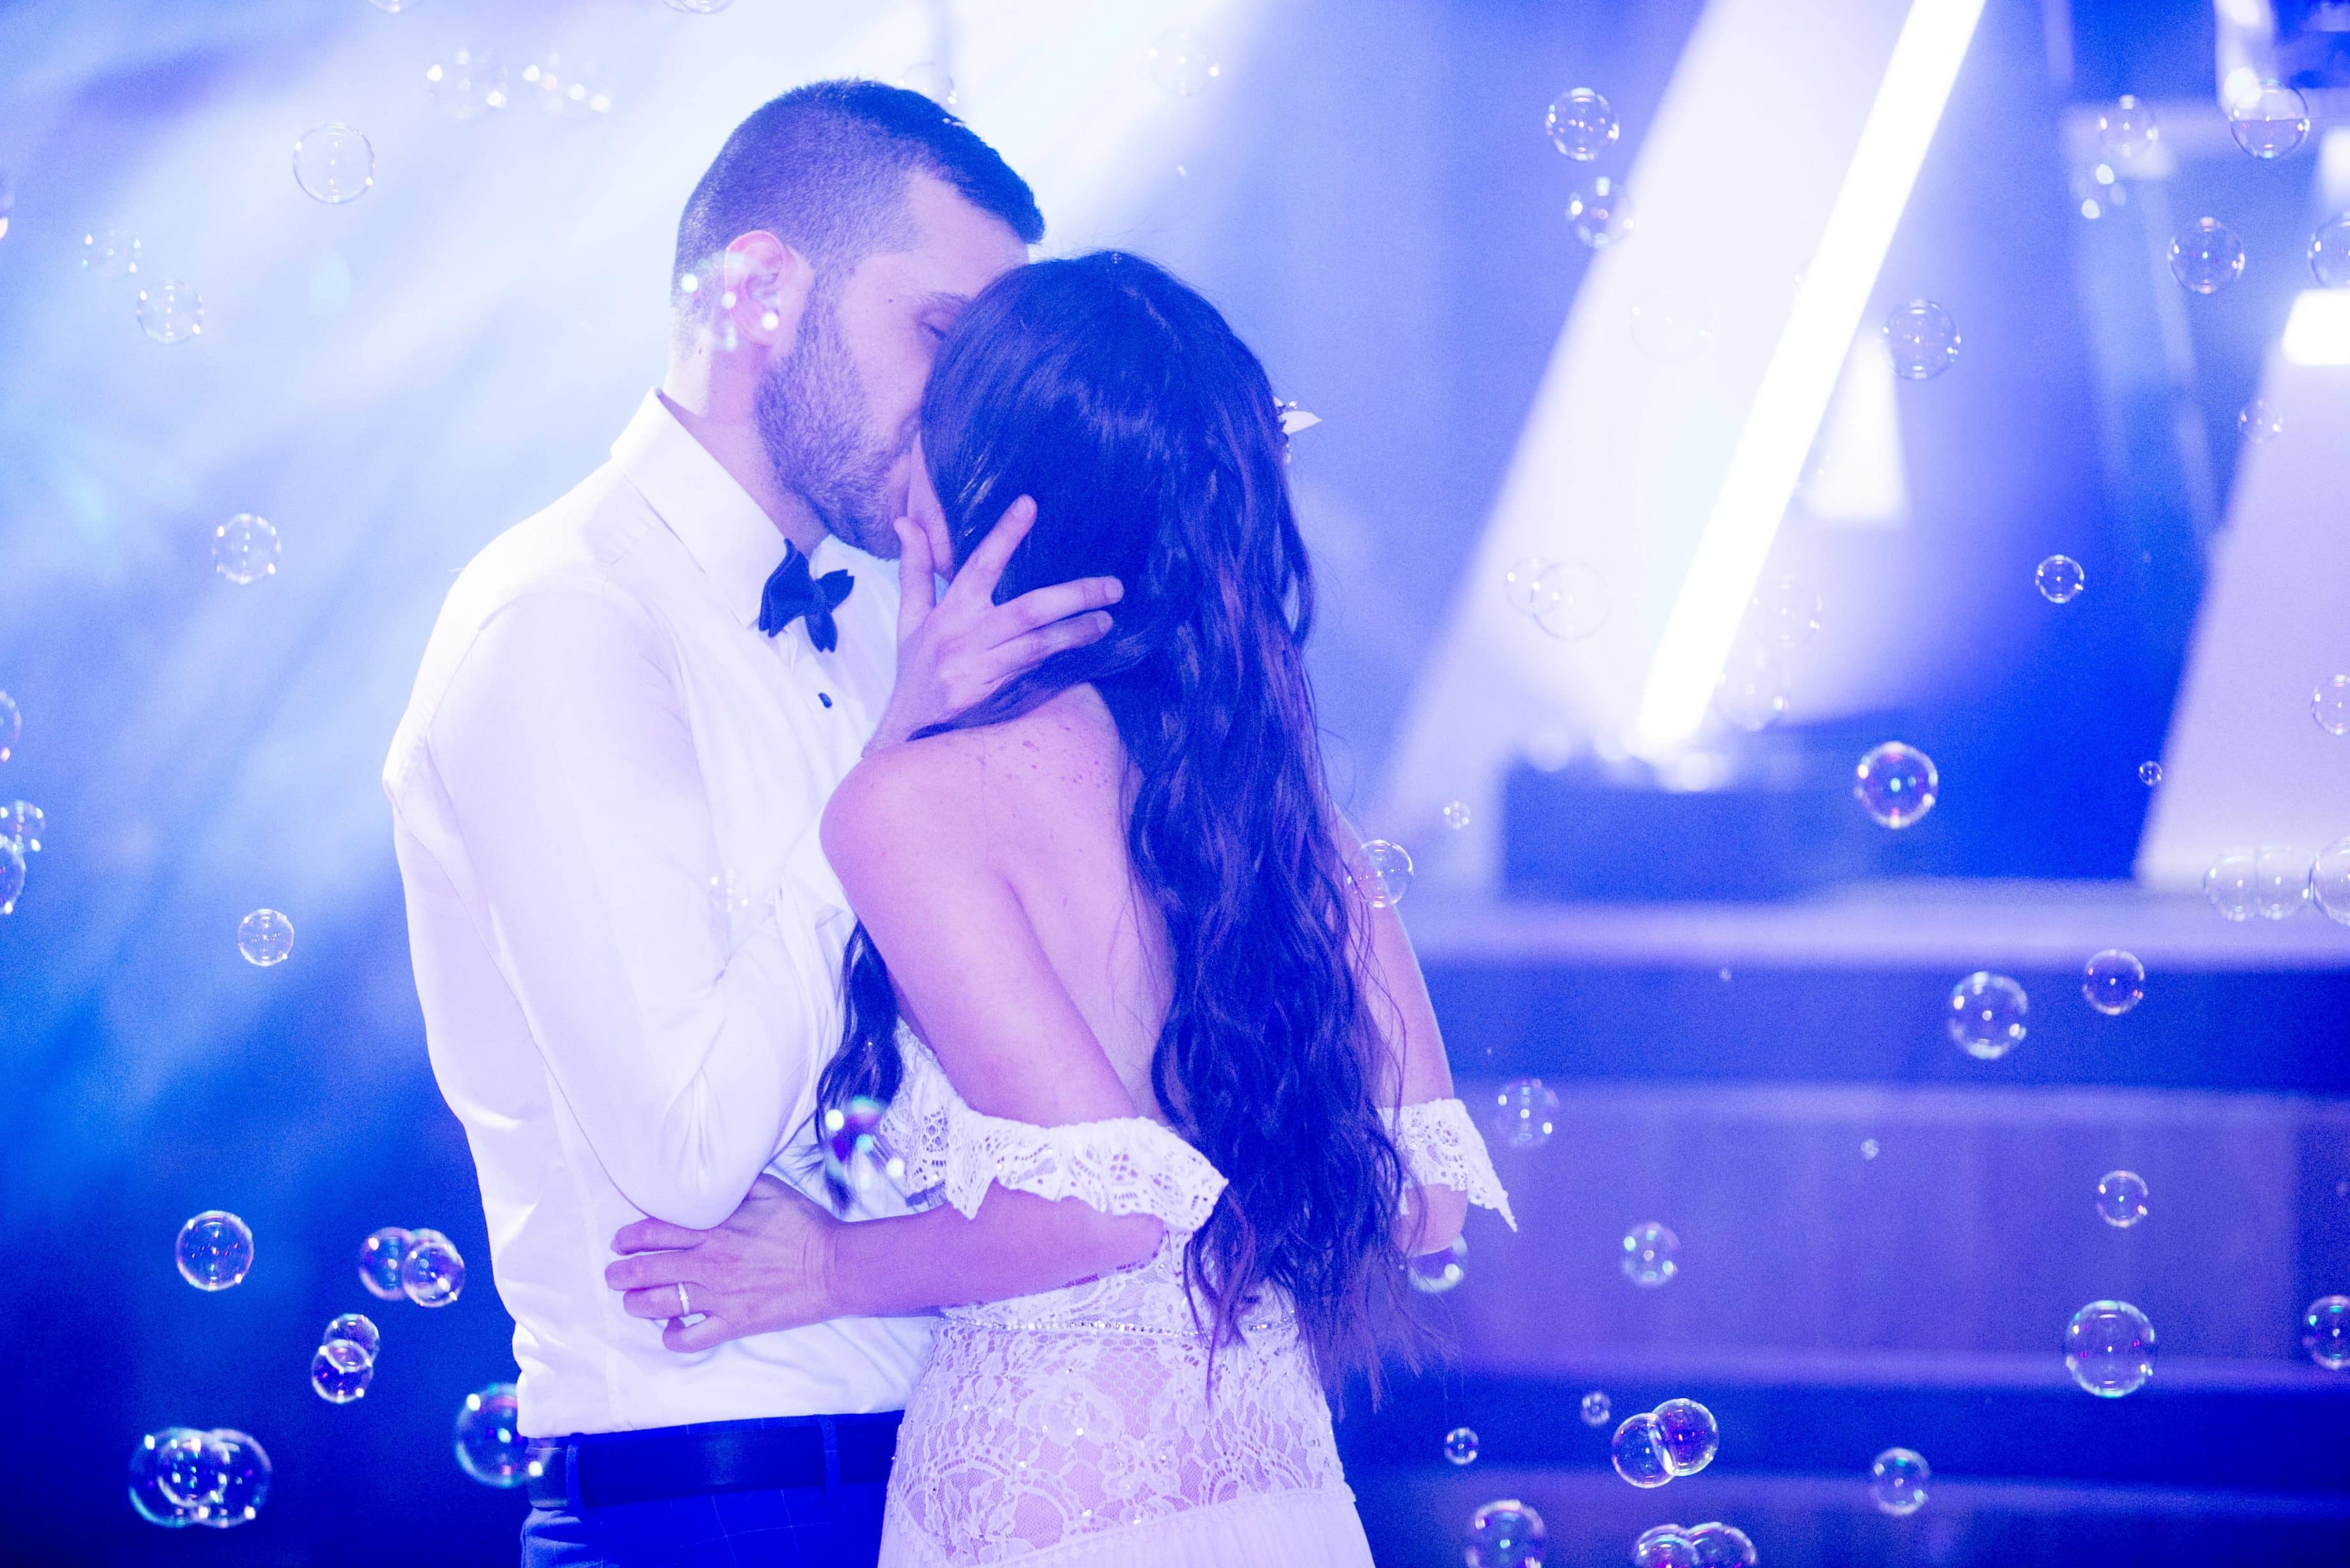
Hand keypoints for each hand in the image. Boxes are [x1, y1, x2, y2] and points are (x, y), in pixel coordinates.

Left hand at [605, 1175, 842, 1351]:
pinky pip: (691, 1339)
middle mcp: (710, 1263)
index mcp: (715, 1229)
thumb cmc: (805, 1226)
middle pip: (647, 1270)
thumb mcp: (771, 1190)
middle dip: (621, 1273)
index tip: (620, 1241)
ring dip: (636, 1304)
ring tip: (631, 1302)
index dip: (630, 1237)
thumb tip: (712, 1179)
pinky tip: (671, 1330)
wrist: (834, 1266)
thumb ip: (735, 1186)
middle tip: (613, 1275)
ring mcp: (719, 1296)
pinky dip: (673, 1337)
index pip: (655, 1232)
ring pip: (659, 1304)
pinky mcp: (733, 1323)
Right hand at [866, 496, 1120, 749]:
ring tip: (1108, 619)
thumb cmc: (915, 668)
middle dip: (1073, 595)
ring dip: (1076, 631)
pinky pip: (1032, 672)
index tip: (1030, 504)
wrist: (907, 728)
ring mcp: (978, 669)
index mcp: (948, 612)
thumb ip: (915, 570)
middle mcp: (964, 637)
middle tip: (1113, 585)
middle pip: (1027, 609)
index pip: (979, 565)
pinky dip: (1059, 659)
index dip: (1004, 534)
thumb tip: (906, 522)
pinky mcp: (988, 696)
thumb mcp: (910, 618)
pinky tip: (1086, 650)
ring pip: (1037, 645)